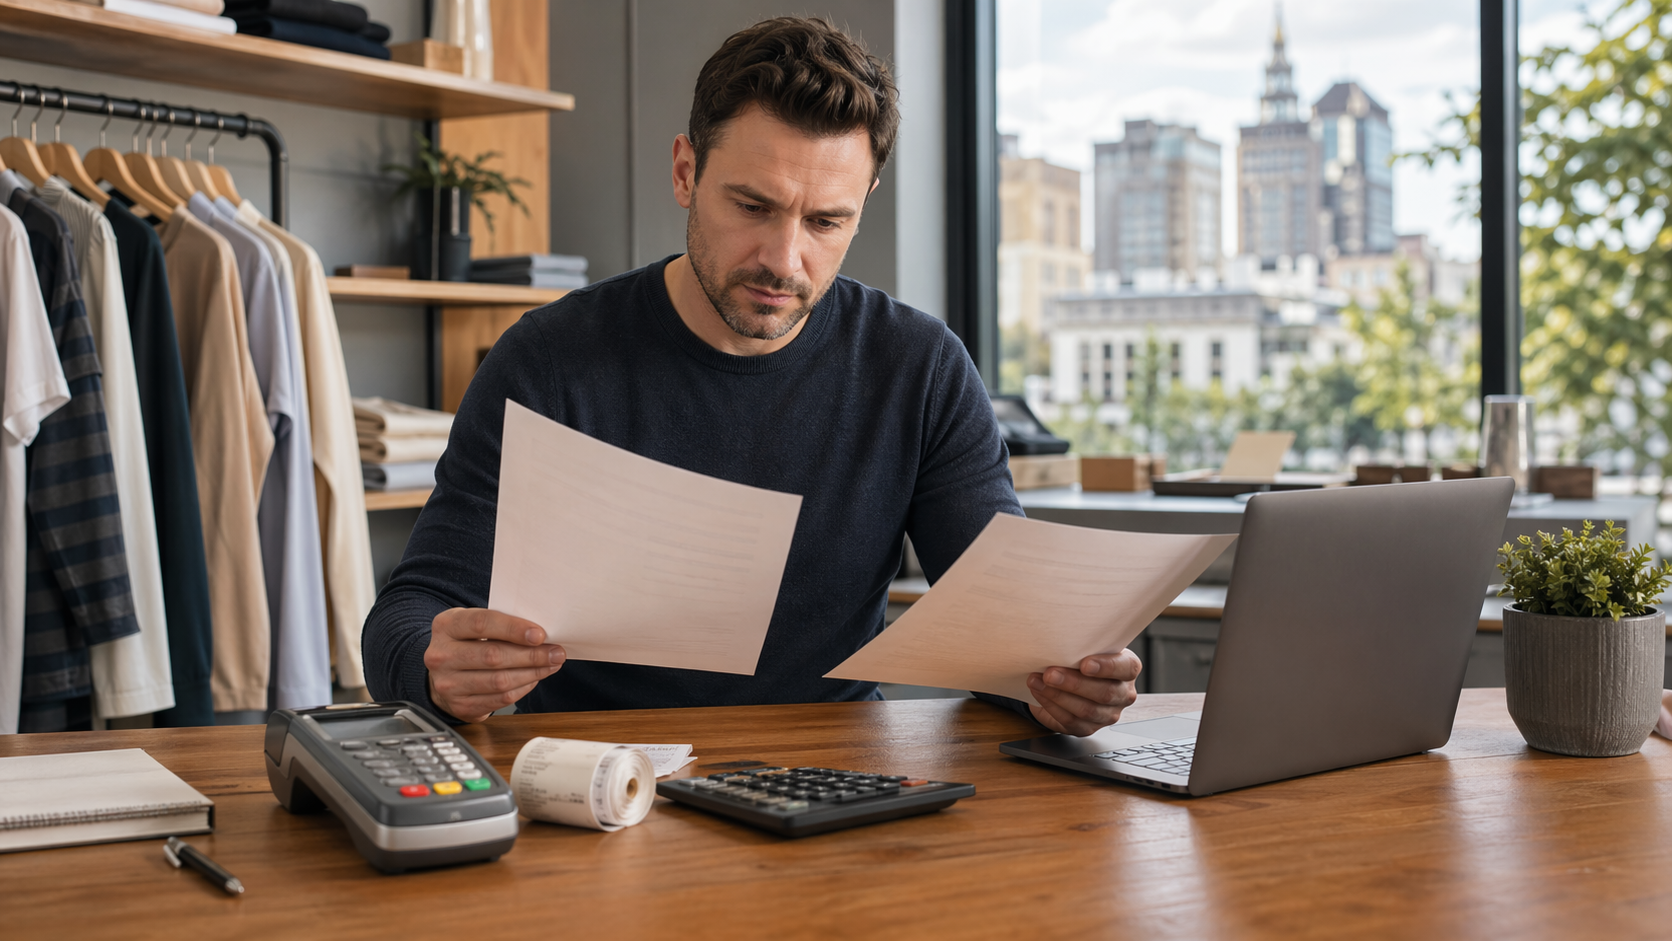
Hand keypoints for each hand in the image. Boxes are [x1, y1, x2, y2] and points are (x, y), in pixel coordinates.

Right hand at [424, 608, 565, 722]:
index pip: (481, 624)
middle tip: (555, 652)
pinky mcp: (460, 706)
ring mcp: (448, 684)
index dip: (513, 629)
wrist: (443, 674)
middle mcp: (441, 655)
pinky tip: (534, 678)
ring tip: (550, 665)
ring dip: (532, 673)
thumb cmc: (466, 643)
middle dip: (531, 655)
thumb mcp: (473, 625)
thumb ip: (500, 625)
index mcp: (446, 626)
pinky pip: (500, 699)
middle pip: (493, 655)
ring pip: (499, 681)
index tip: (540, 635)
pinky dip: (523, 688)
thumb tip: (539, 635)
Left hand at [1025, 649, 1141, 735]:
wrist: (1070, 679)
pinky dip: (1051, 706)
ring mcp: (1108, 714)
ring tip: (1038, 681)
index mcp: (1128, 668)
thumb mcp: (1086, 648)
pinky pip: (1071, 721)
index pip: (1127, 668)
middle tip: (1051, 673)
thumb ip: (1082, 646)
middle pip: (1104, 693)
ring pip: (1086, 710)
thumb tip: (1061, 642)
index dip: (1107, 667)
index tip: (1085, 664)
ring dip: (1058, 695)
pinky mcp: (1088, 728)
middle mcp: (1123, 693)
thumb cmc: (1081, 659)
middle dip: (1074, 683)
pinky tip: (1040, 693)